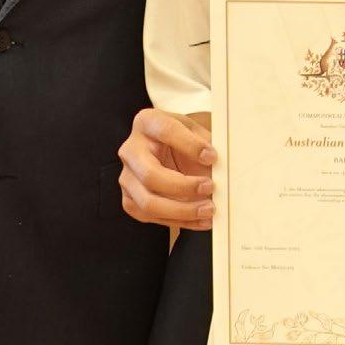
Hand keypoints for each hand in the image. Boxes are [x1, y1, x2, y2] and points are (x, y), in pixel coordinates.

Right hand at [118, 108, 216, 229]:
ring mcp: (127, 177)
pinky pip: (152, 217)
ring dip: (182, 211)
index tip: (213, 156)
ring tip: (209, 209)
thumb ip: (204, 143)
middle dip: (184, 186)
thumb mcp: (194, 129)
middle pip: (151, 175)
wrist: (165, 148)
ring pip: (148, 202)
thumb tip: (217, 164)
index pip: (166, 132)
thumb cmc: (181, 137)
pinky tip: (201, 220)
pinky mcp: (130, 200)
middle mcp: (131, 150)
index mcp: (147, 122)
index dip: (191, 146)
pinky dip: (180, 222)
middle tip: (210, 187)